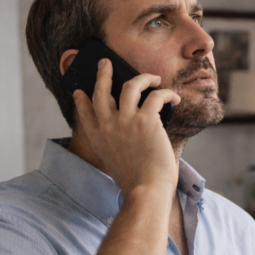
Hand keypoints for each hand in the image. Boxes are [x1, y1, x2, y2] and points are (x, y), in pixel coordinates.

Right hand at [73, 58, 179, 198]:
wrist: (146, 190)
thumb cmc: (138, 183)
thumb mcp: (117, 164)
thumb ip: (118, 147)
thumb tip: (133, 135)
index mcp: (98, 140)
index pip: (84, 114)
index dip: (81, 100)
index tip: (80, 92)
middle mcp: (107, 127)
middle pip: (100, 92)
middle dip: (103, 75)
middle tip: (105, 63)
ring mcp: (125, 121)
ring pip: (129, 85)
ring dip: (143, 78)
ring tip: (153, 78)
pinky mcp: (145, 119)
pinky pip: (157, 96)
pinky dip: (168, 94)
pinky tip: (174, 97)